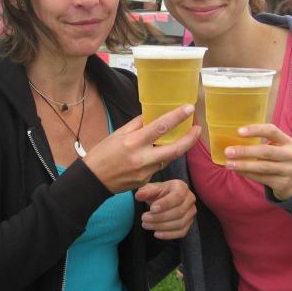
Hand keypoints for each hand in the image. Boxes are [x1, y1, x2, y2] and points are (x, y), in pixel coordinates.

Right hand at [84, 104, 200, 193]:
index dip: (177, 117)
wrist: (93, 180)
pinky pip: (158, 167)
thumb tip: (153, 115)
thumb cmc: (102, 154)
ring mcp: (145, 172)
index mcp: (133, 142)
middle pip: (175, 149)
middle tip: (198, 129)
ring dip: (176, 148)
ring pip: (168, 158)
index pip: (160, 127)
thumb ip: (137, 125)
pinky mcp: (146, 181)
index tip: (189, 109)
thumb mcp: (117, 134)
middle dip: (190, 139)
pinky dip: (159, 159)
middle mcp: (142, 158)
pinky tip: (154, 154)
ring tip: (182, 138)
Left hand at [138, 180, 195, 238]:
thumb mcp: (151, 189)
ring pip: (180, 223)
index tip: (151, 209)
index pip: (177, 196)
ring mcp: (191, 212)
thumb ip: (145, 191)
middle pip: (179, 212)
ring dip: (162, 226)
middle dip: (160, 217)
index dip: (165, 204)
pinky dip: (168, 235)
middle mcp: (190, 199)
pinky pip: (181, 232)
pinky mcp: (189, 224)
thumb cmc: (159, 192)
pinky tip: (156, 233)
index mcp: (182, 187)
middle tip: (144, 218)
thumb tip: (139, 195)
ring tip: (146, 225)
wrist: (164, 199)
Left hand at [223, 123, 291, 199]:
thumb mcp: (277, 148)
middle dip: (245, 151)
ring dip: (244, 165)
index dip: (255, 130)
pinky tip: (237, 171)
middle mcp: (290, 154)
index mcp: (287, 141)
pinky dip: (247, 174)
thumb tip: (232, 140)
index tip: (239, 131)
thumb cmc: (279, 159)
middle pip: (266, 151)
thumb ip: (261, 142)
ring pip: (263, 167)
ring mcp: (288, 170)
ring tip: (229, 163)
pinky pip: (262, 178)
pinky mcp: (283, 183)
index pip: (272, 131)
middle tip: (228, 151)